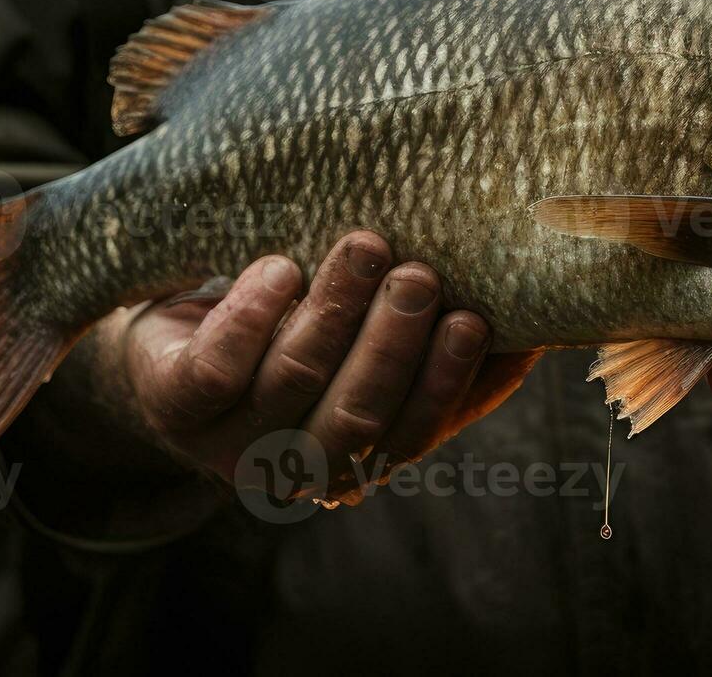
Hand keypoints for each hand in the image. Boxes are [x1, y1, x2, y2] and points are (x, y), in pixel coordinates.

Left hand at [113, 231, 538, 503]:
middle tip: (418, 274)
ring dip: (334, 310)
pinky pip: (217, 368)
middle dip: (391, 343)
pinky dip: (254, 315)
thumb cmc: (292, 332)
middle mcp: (294, 466)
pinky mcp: (174, 404)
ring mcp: (229, 443)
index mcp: (354, 461)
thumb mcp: (363, 344)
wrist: (171, 342)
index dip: (447, 382)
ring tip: (363, 245)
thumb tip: (540, 319)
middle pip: (353, 417)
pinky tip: (279, 268)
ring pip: (292, 382)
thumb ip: (434, 347)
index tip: (475, 320)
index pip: (412, 432)